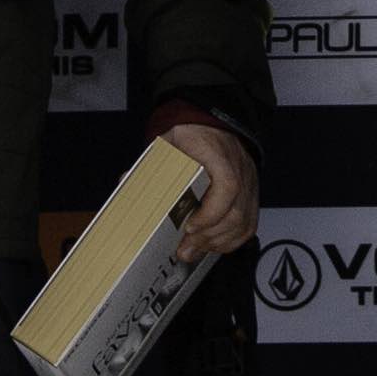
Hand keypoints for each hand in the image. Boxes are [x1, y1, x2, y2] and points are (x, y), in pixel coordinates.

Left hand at [166, 120, 259, 261]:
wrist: (213, 125)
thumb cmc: (192, 136)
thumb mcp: (168, 143)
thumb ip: (152, 163)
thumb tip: (125, 181)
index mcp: (218, 154)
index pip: (228, 186)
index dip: (211, 212)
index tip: (190, 227)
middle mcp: (240, 170)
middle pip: (235, 212)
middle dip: (208, 237)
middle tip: (184, 249)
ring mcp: (249, 184)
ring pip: (243, 223)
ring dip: (217, 242)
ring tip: (194, 250)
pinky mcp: (250, 195)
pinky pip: (247, 225)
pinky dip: (230, 241)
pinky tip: (211, 245)